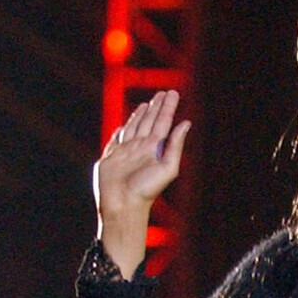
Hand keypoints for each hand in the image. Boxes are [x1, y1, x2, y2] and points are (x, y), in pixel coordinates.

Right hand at [94, 89, 190, 277]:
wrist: (123, 205)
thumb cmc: (146, 190)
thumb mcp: (167, 167)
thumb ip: (175, 145)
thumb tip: (186, 123)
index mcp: (155, 149)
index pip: (163, 123)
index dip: (167, 108)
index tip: (172, 93)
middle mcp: (141, 148)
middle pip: (150, 121)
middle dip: (157, 107)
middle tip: (164, 93)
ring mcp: (126, 152)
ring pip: (134, 127)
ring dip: (141, 114)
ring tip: (147, 103)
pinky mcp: (111, 157)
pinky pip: (117, 139)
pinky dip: (122, 130)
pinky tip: (126, 124)